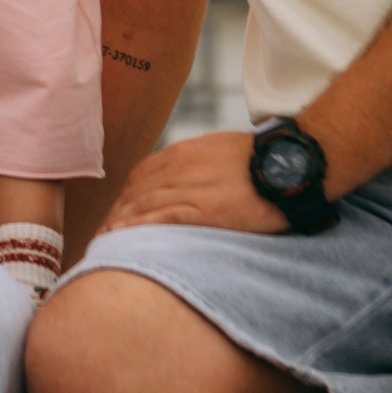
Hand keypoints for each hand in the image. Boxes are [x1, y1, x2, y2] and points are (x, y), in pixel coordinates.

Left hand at [98, 132, 288, 235]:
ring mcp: (190, 187)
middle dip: (115, 213)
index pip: (141, 175)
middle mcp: (179, 167)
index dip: (124, 196)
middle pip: (135, 192)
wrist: (290, 164)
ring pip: (141, 205)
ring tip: (104, 242)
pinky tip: (121, 238)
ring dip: (118, 224)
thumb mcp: (222, 150)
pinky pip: (160, 218)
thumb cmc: (263, 159)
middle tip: (102, 234)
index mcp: (184, 153)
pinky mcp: (204, 209)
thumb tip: (190, 176)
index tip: (116, 213)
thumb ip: (199, 162)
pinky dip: (136, 228)